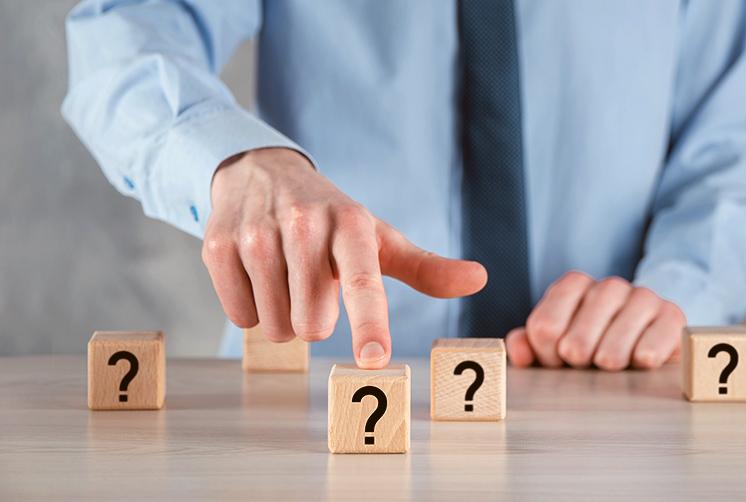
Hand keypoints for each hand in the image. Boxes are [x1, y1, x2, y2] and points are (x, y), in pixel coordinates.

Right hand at [202, 148, 486, 368]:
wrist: (260, 171)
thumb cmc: (330, 217)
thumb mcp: (377, 237)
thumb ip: (425, 267)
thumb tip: (478, 279)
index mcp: (352, 225)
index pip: (362, 282)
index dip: (369, 323)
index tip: (373, 359)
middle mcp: (304, 225)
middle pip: (311, 325)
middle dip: (313, 319)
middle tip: (312, 285)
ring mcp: (257, 234)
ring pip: (274, 327)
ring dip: (282, 316)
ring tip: (285, 276)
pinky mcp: (218, 245)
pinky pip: (238, 316)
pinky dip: (250, 306)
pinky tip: (256, 272)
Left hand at [505, 272, 684, 370]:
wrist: (647, 342)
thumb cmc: (594, 345)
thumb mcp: (557, 346)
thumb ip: (529, 345)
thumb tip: (518, 351)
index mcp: (573, 286)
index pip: (545, 325)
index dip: (546, 353)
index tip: (556, 362)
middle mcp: (608, 287)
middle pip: (579, 334)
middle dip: (577, 358)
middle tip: (583, 366)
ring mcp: (642, 298)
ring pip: (617, 332)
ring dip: (609, 358)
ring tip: (608, 367)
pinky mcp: (672, 315)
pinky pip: (658, 335)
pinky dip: (647, 353)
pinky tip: (641, 361)